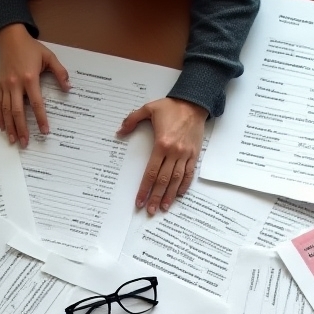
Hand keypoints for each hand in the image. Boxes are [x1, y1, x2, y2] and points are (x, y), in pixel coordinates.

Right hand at [0, 23, 69, 146]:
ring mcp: (6, 86)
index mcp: (30, 79)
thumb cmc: (30, 47)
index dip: (41, 119)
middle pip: (18, 112)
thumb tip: (69, 88)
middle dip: (22, 129)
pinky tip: (2, 127)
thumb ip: (60, 72)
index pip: (36, 103)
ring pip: (6, 111)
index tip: (44, 131)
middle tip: (25, 143)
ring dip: (10, 127)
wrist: (10, 37)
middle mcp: (16, 84)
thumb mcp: (49, 57)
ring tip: (13, 140)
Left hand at [119, 97, 207, 214]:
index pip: (151, 172)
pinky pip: (189, 173)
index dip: (145, 189)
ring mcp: (185, 155)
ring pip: (176, 180)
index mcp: (162, 144)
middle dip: (156, 197)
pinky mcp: (194, 154)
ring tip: (164, 208)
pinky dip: (184, 185)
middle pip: (163, 180)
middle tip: (150, 210)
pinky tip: (179, 194)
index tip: (139, 201)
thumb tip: (119, 131)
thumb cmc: (171, 107)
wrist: (194, 102)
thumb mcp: (149, 108)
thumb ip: (132, 119)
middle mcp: (174, 152)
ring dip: (170, 195)